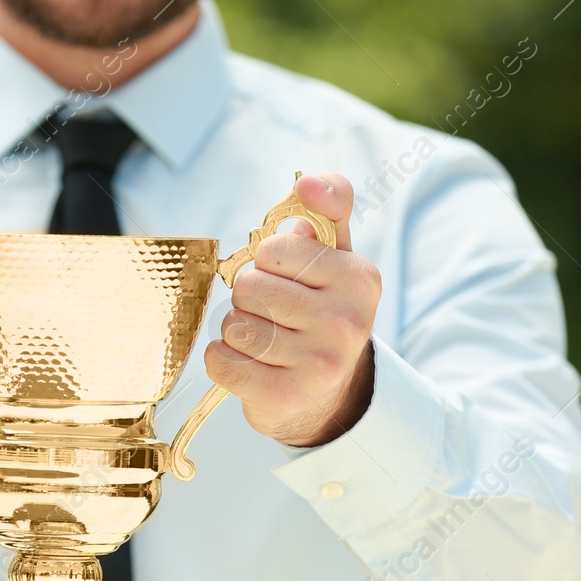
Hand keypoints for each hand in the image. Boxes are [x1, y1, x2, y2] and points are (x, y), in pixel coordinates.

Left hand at [203, 174, 377, 448]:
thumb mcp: (335, 258)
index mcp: (359, 278)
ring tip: (263, 342)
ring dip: (235, 331)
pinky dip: (222, 360)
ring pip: (233, 324)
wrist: (327, 397)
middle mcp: (347, 322)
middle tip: (274, 316)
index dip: (268, 263)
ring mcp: (319, 363)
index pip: (275, 248)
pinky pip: (220, 360)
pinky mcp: (285, 397)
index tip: (289, 280)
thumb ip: (329, 208)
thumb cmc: (321, 312)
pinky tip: (247, 364)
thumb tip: (307, 183)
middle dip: (249, 299)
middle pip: (249, 286)